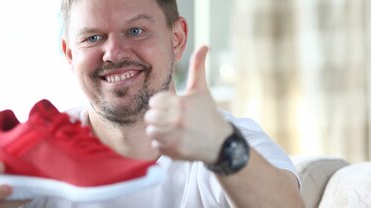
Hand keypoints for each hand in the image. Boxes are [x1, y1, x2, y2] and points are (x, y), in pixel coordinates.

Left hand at [145, 46, 232, 163]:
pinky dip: (162, 144)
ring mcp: (175, 137)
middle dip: (158, 118)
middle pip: (149, 117)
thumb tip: (204, 45)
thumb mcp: (202, 90)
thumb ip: (198, 68)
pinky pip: (156, 146)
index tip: (171, 107)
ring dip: (158, 131)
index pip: (154, 102)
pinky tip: (175, 140)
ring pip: (151, 131)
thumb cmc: (208, 114)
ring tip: (171, 130)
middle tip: (170, 119)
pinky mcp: (174, 151)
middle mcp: (177, 120)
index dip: (161, 104)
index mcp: (181, 103)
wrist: (221, 143)